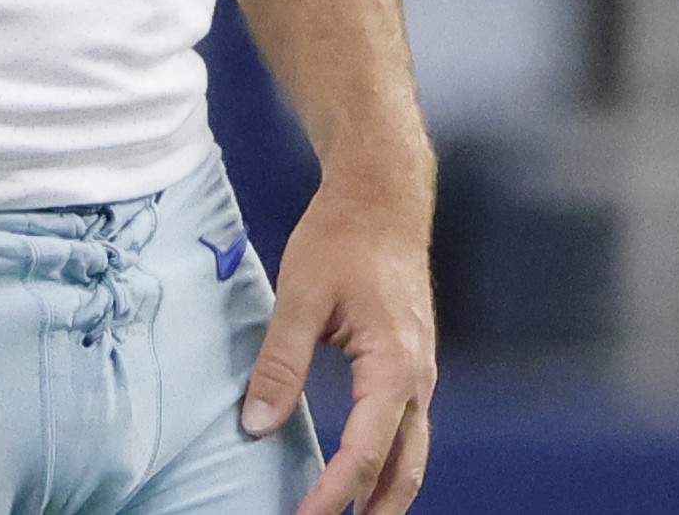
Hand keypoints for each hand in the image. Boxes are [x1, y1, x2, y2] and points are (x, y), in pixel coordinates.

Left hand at [245, 155, 440, 514]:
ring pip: (413, 453)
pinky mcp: (414, 363)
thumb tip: (256, 425)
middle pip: (404, 468)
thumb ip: (280, 364)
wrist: (384, 196)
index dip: (332, 494)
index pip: (364, 453)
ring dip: (387, 493)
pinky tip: (366, 473)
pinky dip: (391, 462)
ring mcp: (422, 372)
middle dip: (375, 512)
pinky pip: (410, 429)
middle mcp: (418, 379)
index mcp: (393, 367)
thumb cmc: (342, 238)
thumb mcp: (301, 296)